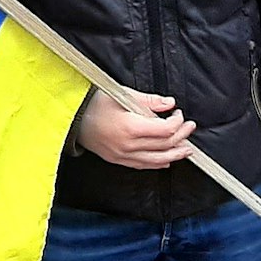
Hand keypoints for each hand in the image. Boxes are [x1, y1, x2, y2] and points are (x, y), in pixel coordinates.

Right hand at [75, 89, 195, 169]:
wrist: (72, 118)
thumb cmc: (94, 104)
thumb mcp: (122, 95)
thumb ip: (148, 100)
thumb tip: (169, 103)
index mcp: (130, 127)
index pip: (165, 130)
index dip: (177, 123)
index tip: (178, 115)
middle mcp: (128, 145)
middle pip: (164, 145)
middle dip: (181, 136)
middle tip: (189, 128)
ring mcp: (123, 155)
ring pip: (157, 160)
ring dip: (174, 154)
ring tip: (186, 149)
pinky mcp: (118, 160)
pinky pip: (143, 166)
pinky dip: (157, 163)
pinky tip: (166, 160)